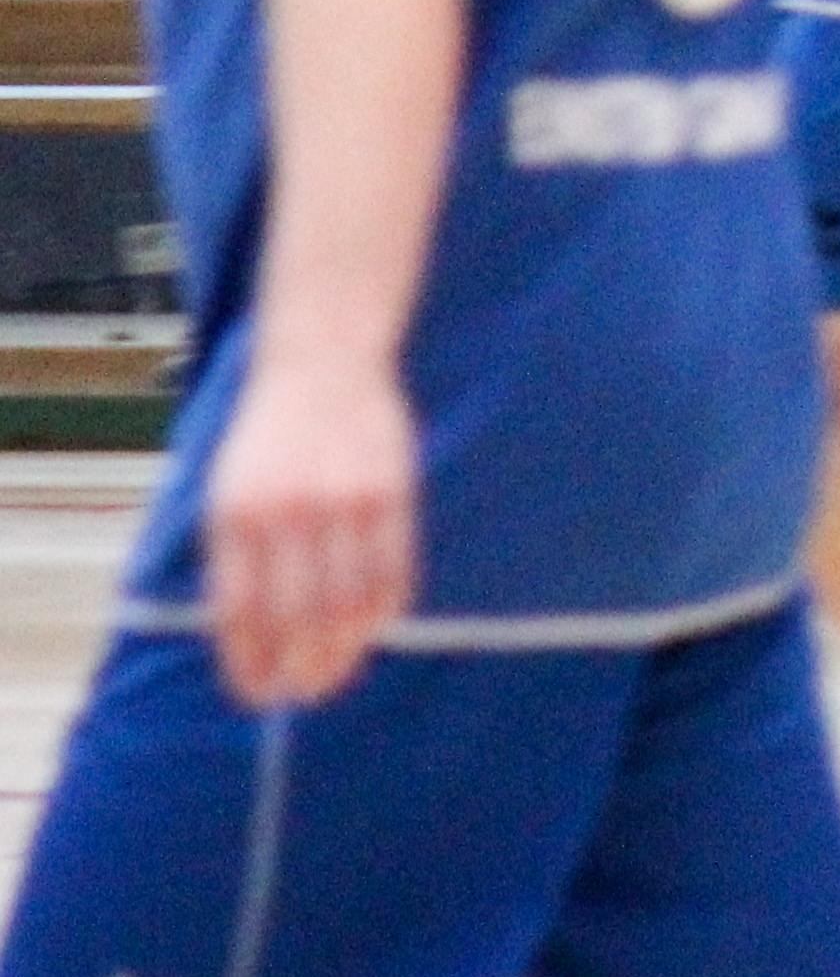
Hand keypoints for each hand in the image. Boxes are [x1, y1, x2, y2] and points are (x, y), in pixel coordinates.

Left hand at [202, 354, 415, 707]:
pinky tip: (375, 627)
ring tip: (338, 671)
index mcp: (236, 516)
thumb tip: (252, 637)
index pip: (240, 612)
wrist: (321, 363)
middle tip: (305, 693)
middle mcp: (289, 513)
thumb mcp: (227, 491)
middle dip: (301, 667)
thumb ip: (236, 557)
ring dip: (345, 648)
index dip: (249, 663)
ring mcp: (345, 502)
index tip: (257, 695)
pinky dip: (386, 609)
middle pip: (298, 616)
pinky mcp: (392, 491)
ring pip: (350, 601)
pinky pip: (394, 569)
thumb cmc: (268, 436)